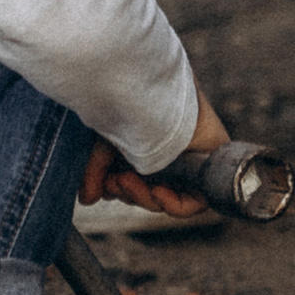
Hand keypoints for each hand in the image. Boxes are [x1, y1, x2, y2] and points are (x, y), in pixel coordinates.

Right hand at [81, 97, 229, 218]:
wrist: (150, 90)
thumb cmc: (128, 104)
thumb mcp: (105, 140)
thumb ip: (96, 171)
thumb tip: (86, 200)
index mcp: (150, 140)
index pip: (137, 179)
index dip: (121, 189)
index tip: (104, 186)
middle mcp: (171, 151)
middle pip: (149, 191)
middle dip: (128, 193)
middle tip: (112, 183)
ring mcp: (189, 160)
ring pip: (166, 197)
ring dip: (142, 196)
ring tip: (124, 180)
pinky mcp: (207, 168)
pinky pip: (192, 203)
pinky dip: (171, 205)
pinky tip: (156, 192)